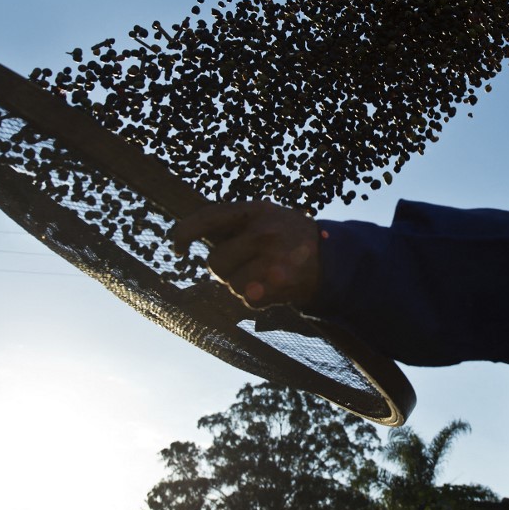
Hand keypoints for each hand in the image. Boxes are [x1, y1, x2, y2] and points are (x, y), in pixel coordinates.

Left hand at [170, 200, 321, 308]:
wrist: (332, 257)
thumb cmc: (287, 237)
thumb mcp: (264, 217)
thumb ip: (233, 224)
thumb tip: (188, 234)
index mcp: (256, 210)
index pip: (209, 217)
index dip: (185, 231)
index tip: (176, 246)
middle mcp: (264, 232)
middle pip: (215, 262)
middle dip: (224, 268)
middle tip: (244, 264)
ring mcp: (273, 259)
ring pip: (230, 283)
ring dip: (240, 284)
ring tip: (263, 274)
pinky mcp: (279, 283)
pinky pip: (248, 299)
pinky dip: (256, 298)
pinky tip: (273, 286)